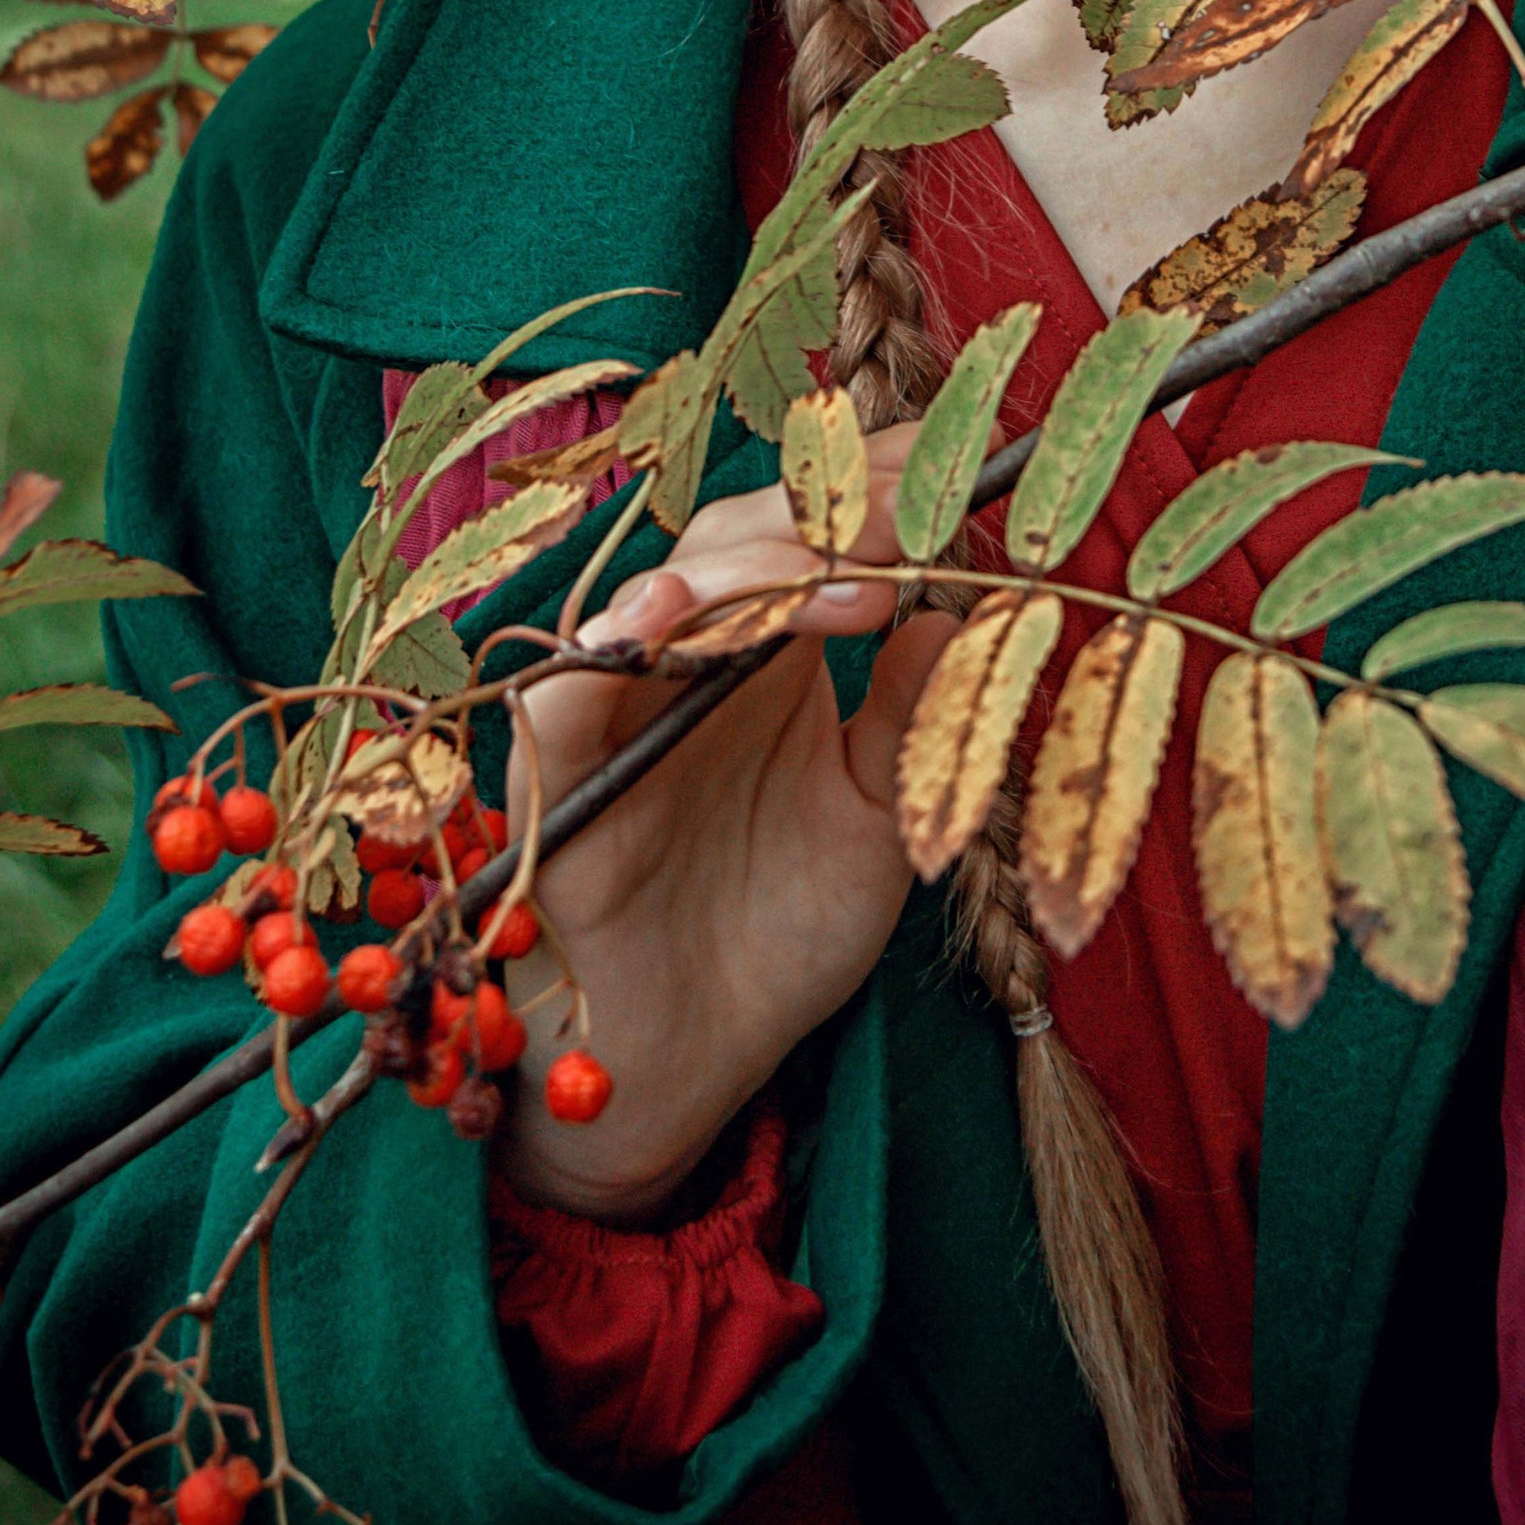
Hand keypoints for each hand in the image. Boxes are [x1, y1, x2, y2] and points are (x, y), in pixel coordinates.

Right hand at [492, 427, 955, 1220]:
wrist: (693, 1062)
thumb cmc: (785, 931)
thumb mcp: (883, 815)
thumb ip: (917, 713)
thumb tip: (968, 606)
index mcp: (776, 649)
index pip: (818, 529)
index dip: (881, 486)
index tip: (964, 462)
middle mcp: (698, 653)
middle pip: (744, 534)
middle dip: (828, 514)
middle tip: (914, 516)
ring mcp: (623, 697)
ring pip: (667, 584)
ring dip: (751, 572)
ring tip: (838, 580)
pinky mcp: (557, 761)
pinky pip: (568, 676)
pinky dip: (616, 638)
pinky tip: (673, 616)